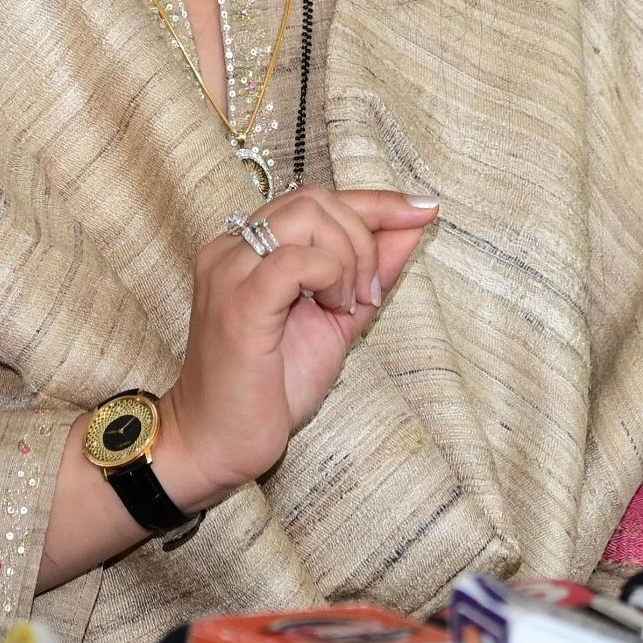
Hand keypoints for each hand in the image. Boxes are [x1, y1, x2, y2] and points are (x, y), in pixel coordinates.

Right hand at [154, 187, 438, 510]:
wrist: (218, 443)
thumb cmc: (270, 387)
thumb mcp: (336, 320)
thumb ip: (370, 272)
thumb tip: (413, 226)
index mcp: (249, 247)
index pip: (317, 199)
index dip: (377, 201)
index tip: (423, 209)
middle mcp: (232, 248)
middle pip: (316, 199)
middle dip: (363, 238)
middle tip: (367, 294)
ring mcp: (230, 271)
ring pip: (308, 217)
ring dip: (348, 257)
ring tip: (344, 306)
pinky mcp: (238, 302)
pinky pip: (297, 259)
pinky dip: (331, 275)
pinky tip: (332, 309)